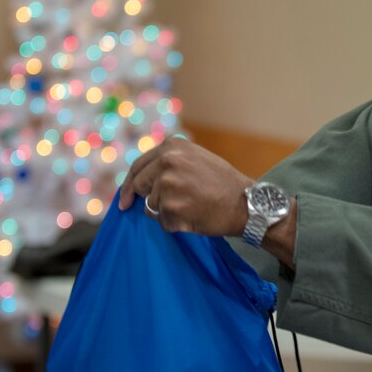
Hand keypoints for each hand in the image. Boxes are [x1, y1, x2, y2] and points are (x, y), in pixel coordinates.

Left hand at [118, 137, 253, 235]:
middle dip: (143, 199)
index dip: (129, 184)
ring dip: (166, 212)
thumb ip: (170, 162)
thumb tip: (142, 177)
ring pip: (151, 207)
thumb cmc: (224, 183)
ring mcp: (168, 185)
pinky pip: (162, 222)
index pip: (138, 166)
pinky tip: (195, 217)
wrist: (247, 203)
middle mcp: (167, 162)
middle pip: (138, 186)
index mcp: (172, 147)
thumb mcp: (196, 159)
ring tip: (193, 207)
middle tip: (158, 209)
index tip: (123, 199)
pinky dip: (175, 224)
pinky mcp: (171, 208)